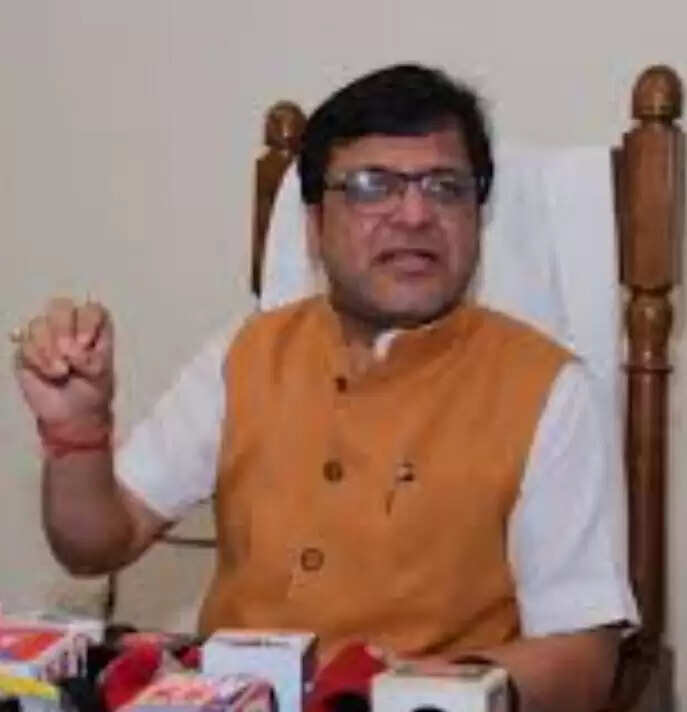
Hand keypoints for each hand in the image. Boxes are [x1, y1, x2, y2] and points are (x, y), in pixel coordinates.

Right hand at [13, 298, 114, 425]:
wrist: (71, 415)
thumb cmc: (92, 390)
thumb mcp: (101, 376)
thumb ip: (90, 359)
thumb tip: (68, 351)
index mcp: (94, 327)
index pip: (91, 308)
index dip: (86, 321)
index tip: (86, 344)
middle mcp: (69, 325)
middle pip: (60, 306)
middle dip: (63, 330)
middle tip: (69, 355)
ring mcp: (45, 335)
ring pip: (39, 323)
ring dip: (48, 348)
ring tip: (61, 372)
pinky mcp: (26, 349)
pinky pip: (24, 342)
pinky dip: (36, 358)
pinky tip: (47, 373)